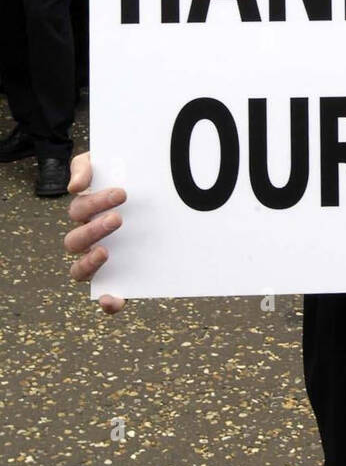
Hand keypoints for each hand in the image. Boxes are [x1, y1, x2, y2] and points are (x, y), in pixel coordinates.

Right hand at [64, 151, 125, 313]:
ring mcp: (101, 259)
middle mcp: (88, 238)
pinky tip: (111, 300)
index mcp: (85, 213)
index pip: (79, 210)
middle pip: (75, 241)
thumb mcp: (102, 164)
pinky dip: (106, 301)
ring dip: (89, 263)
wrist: (150, 190)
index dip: (96, 203)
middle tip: (118, 219)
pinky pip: (104, 294)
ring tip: (107, 251)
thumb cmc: (121, 178)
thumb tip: (74, 187)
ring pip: (79, 270)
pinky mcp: (118, 278)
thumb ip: (84, 167)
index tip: (122, 193)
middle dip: (95, 230)